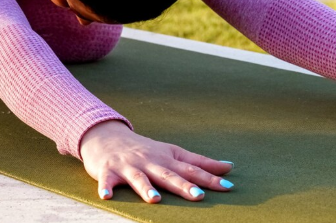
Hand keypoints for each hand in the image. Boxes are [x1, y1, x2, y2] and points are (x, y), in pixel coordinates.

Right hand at [79, 120, 234, 202]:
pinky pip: (106, 180)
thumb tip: (229, 167)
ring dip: (146, 188)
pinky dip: (106, 187)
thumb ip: (199, 162)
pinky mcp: (108, 170)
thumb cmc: (144, 149)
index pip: (191, 169)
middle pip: (168, 175)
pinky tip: (107, 195)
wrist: (106, 136)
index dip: (209, 178)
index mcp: (166, 158)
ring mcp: (129, 166)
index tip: (228, 186)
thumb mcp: (172, 153)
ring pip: (139, 178)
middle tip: (198, 195)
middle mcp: (150, 161)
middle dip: (183, 185)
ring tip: (155, 199)